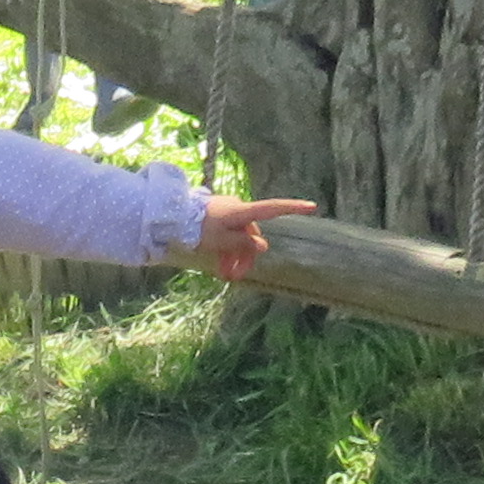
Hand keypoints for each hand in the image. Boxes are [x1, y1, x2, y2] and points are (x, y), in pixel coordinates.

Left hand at [185, 195, 310, 280]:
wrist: (171, 217)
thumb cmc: (197, 228)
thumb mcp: (221, 241)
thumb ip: (242, 244)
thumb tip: (263, 246)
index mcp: (242, 212)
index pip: (273, 209)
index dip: (293, 208)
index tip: (312, 206)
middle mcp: (238, 210)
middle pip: (252, 235)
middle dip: (246, 256)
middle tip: (235, 277)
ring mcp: (228, 213)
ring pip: (239, 238)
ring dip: (234, 257)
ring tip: (225, 276)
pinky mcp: (218, 218)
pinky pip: (228, 235)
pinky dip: (226, 249)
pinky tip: (220, 266)